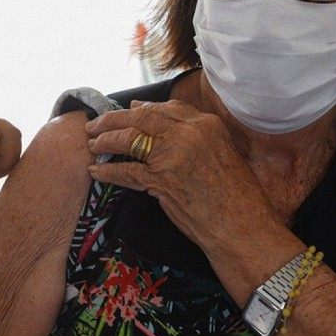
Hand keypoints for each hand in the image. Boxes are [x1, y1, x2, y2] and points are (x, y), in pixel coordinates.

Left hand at [85, 101, 296, 297]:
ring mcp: (172, 155)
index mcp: (207, 124)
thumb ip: (198, 138)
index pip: (167, 108)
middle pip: (141, 117)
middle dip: (114, 119)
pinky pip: (126, 171)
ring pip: (128, 139)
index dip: (142, 108)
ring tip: (92, 144)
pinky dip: (107, 171)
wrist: (243, 226)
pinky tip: (95, 171)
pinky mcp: (160, 179)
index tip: (128, 110)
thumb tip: (169, 129)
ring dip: (105, 141)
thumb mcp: (224, 154)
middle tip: (96, 124)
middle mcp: (188, 133)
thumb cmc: (238, 196)